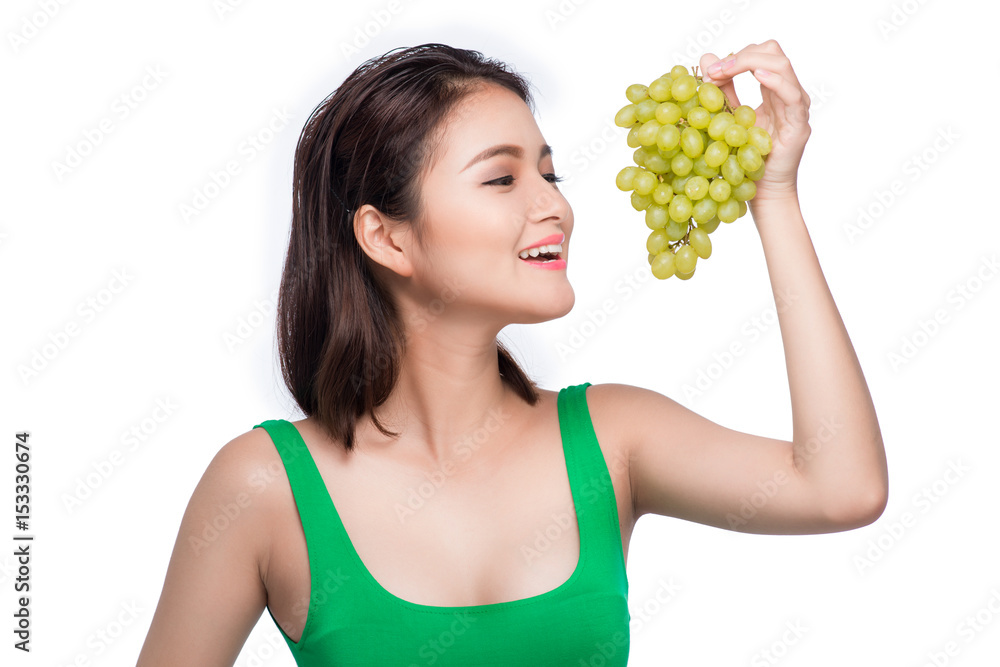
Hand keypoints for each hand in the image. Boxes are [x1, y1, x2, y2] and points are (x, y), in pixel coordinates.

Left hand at [699, 40, 810, 204]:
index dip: (735, 56)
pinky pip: (792, 96)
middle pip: (774, 52)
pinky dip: (775, 81)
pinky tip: (758, 76)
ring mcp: (796, 109)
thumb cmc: (747, 161)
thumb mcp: (729, 120)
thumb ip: (721, 91)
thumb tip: (705, 58)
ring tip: (726, 70)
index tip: (710, 71)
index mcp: (774, 92)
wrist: (763, 194)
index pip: (762, 55)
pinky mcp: (798, 125)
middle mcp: (788, 95)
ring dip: (750, 63)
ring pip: (783, 66)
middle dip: (742, 55)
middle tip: (715, 71)